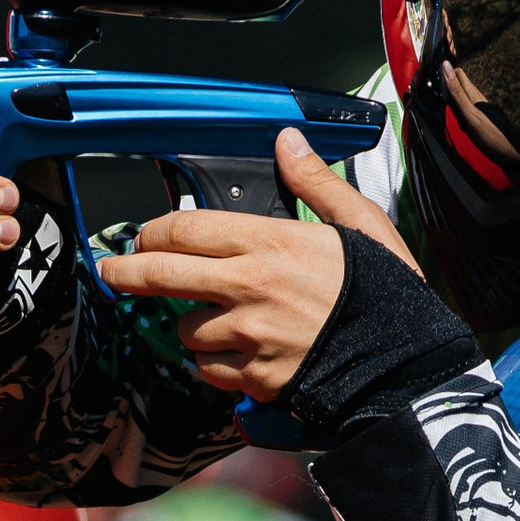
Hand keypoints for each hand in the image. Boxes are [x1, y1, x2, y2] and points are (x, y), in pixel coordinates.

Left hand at [93, 127, 418, 398]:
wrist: (406, 367)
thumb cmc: (388, 297)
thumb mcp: (361, 225)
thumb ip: (316, 183)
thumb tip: (288, 142)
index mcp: (271, 243)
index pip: (186, 229)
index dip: (153, 232)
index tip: (143, 237)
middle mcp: (249, 288)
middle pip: (162, 276)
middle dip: (126, 274)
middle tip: (112, 274)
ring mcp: (248, 337)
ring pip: (185, 330)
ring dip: (191, 325)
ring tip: (219, 321)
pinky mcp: (254, 378)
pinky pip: (209, 371)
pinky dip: (213, 364)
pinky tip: (236, 354)